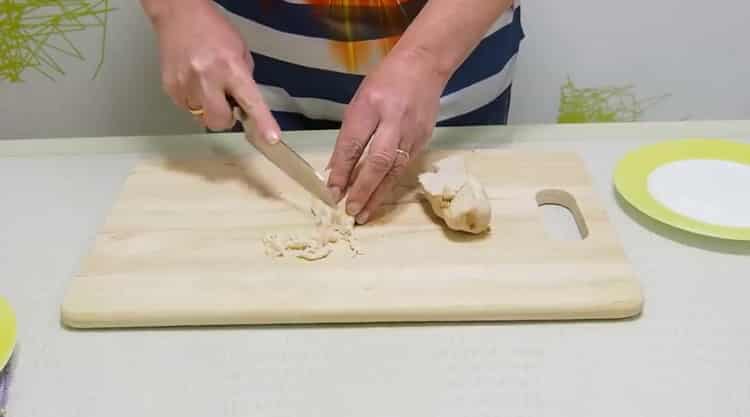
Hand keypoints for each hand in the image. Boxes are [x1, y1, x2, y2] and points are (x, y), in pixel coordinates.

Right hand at [148, 0, 278, 140]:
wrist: (178, 13)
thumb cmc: (213, 29)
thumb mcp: (240, 50)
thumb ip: (244, 78)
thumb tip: (244, 104)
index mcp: (230, 67)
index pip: (250, 101)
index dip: (262, 122)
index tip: (271, 139)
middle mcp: (207, 78)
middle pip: (219, 121)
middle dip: (225, 118)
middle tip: (226, 102)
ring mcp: (185, 84)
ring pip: (201, 117)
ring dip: (208, 107)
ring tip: (206, 84)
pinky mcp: (170, 87)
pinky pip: (186, 108)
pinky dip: (193, 100)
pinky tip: (193, 80)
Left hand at [327, 48, 447, 223]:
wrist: (424, 66)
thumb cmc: (384, 82)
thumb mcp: (359, 102)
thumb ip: (348, 136)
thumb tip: (335, 170)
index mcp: (371, 105)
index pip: (353, 143)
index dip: (342, 170)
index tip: (332, 191)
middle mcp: (393, 120)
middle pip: (378, 160)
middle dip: (363, 188)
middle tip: (350, 210)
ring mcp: (412, 132)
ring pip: (394, 170)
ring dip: (378, 195)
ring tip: (364, 214)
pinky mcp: (424, 140)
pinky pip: (404, 167)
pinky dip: (390, 185)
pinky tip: (379, 198)